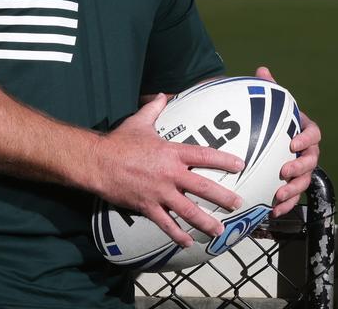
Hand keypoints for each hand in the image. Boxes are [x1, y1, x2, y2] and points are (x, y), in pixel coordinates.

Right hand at [91, 93, 245, 247]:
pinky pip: (165, 224)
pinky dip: (177, 234)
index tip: (239, 165)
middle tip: (238, 204)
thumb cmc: (119, 141)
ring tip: (219, 230)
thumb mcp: (140, 121)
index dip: (224, 160)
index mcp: (172, 153)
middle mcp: (170, 174)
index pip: (204, 156)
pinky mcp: (147, 207)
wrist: (97, 162)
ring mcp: (159, 192)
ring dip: (205, 221)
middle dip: (223, 197)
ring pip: (188, 210)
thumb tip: (162, 95)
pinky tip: (187, 242)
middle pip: (203, 187)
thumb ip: (154, 109)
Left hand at [255, 66, 321, 216]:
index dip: (306, 138)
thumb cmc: (274, 122)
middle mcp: (307, 152)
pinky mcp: (293, 186)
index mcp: (305, 131)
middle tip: (284, 171)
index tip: (293, 143)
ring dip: (293, 190)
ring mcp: (302, 170)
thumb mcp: (272, 106)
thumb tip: (262, 71)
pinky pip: (294, 197)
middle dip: (299, 168)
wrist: (271, 142)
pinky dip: (286, 205)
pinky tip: (273, 211)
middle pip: (312, 161)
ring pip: (305, 181)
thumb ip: (269, 90)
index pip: (313, 133)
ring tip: (278, 195)